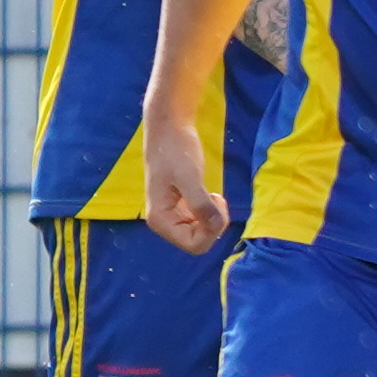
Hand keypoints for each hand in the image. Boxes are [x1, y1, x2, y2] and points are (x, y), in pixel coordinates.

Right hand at [141, 111, 229, 255]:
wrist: (170, 130)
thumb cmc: (176, 150)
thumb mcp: (190, 177)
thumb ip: (201, 204)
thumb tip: (215, 226)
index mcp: (160, 221)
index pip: (195, 246)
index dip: (212, 230)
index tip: (216, 202)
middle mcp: (164, 223)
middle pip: (199, 242)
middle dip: (214, 224)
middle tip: (216, 197)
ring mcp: (172, 217)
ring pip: (202, 234)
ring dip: (213, 218)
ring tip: (212, 194)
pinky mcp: (181, 208)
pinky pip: (202, 223)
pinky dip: (211, 212)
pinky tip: (210, 195)